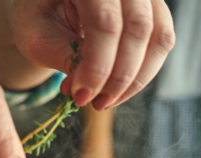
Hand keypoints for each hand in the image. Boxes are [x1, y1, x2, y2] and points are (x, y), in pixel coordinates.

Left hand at [6, 0, 174, 109]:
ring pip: (158, 37)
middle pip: (137, 29)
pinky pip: (161, 42)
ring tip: (104, 101)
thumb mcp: (38, 38)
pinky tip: (116, 90)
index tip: (81, 97)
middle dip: (117, 78)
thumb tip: (90, 90)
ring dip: (134, 80)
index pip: (104, 23)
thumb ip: (65, 58)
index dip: (97, 67)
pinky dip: (142, 73)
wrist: (49, 7)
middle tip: (95, 104)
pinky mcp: (154, 7)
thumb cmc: (39, 18)